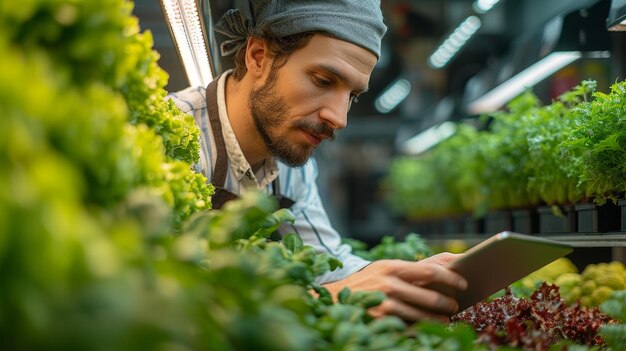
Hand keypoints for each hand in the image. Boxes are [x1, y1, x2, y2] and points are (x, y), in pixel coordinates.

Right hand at [321, 253, 466, 322]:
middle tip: (455, 306)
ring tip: (444, 319)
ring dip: (437, 319)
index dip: (451, 278)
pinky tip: (425, 327)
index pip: (429, 271)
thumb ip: (410, 270)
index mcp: (391, 266)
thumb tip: (446, 267)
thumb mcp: (384, 269)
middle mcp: (388, 283)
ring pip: (420, 315)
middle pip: (428, 296)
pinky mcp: (379, 320)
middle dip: (447, 303)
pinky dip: (419, 328)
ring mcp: (383, 303)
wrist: (334, 297)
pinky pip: (407, 326)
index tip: (464, 283)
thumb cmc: (367, 282)